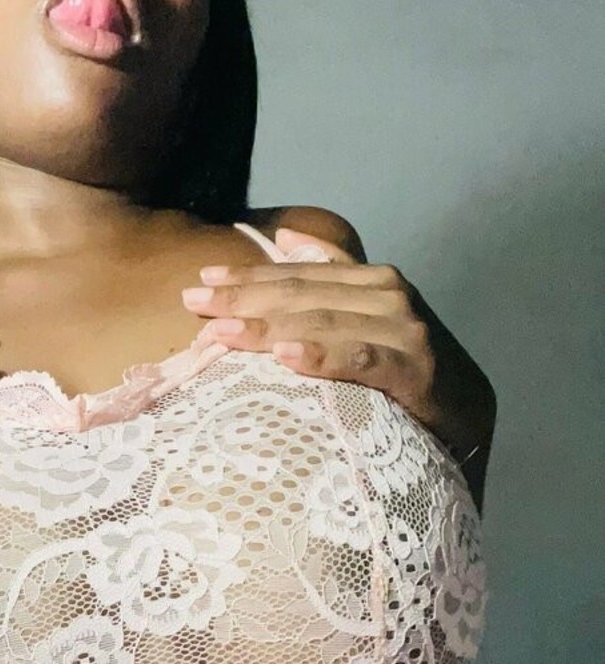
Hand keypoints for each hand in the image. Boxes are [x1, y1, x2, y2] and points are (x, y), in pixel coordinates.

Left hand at [182, 226, 495, 474]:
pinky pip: (361, 360)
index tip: (201, 280)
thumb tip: (284, 240)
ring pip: (324, 323)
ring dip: (269, 326)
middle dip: (244, 297)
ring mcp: (403, 332)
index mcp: (370, 283)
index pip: (298, 275)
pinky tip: (286, 357)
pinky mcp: (416, 371)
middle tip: (194, 302)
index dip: (248, 276)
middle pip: (303, 295)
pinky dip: (323, 356)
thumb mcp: (366, 325)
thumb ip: (328, 285)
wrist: (469, 422)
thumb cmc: (405, 376)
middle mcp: (388, 297)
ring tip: (222, 332)